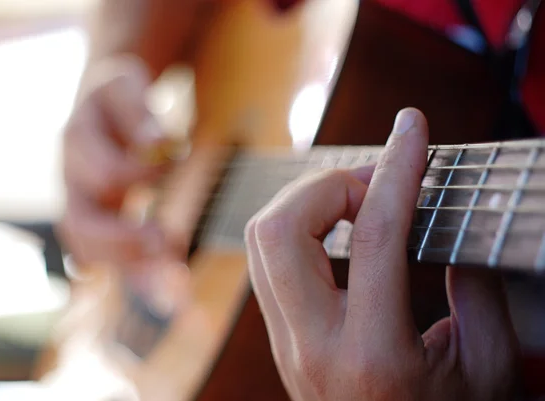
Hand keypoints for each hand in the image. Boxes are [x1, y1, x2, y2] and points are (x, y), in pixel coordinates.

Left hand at [245, 108, 519, 400]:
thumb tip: (449, 226)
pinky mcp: (280, 339)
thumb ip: (478, 291)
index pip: (376, 235)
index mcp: (374, 355)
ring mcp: (286, 345)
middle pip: (280, 229)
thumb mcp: (486, 368)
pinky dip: (297, 226)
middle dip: (327, 185)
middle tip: (376, 186)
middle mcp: (313, 347)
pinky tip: (337, 230)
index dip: (397, 167)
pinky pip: (267, 262)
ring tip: (358, 203)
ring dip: (307, 202)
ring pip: (261, 241)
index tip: (412, 127)